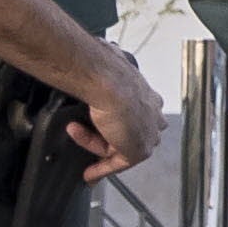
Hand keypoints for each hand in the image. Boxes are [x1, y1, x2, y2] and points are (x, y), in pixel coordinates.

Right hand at [71, 52, 165, 183]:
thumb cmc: (106, 74)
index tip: (106, 130)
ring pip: (120, 146)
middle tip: (92, 150)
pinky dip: (101, 169)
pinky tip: (89, 174)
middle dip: (111, 142)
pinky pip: (118, 163)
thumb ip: (109, 72)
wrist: (108, 83)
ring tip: (75, 138)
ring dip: (96, 147)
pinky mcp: (138, 151)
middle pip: (131, 134)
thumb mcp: (108, 70)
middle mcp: (152, 116)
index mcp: (149, 97)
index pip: (137, 116)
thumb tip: (104, 53)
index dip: (118, 125)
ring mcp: (147, 134)